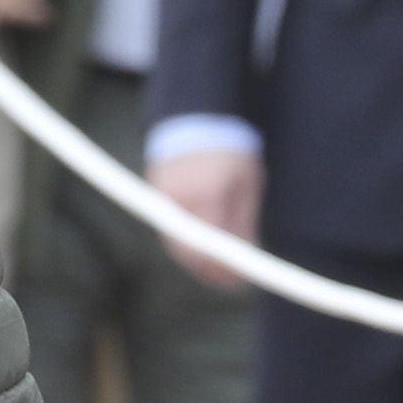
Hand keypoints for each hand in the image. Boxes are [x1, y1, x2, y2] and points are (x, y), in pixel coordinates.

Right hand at [150, 142, 261, 290]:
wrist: (197, 120)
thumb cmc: (231, 152)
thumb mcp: (247, 185)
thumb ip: (244, 223)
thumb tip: (247, 259)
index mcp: (208, 194)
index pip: (212, 247)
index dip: (224, 269)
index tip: (238, 282)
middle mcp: (180, 199)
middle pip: (190, 253)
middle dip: (210, 272)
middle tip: (230, 281)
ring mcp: (163, 198)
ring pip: (176, 246)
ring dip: (197, 262)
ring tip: (219, 268)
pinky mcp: (154, 197)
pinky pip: (168, 232)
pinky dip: (185, 246)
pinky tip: (202, 251)